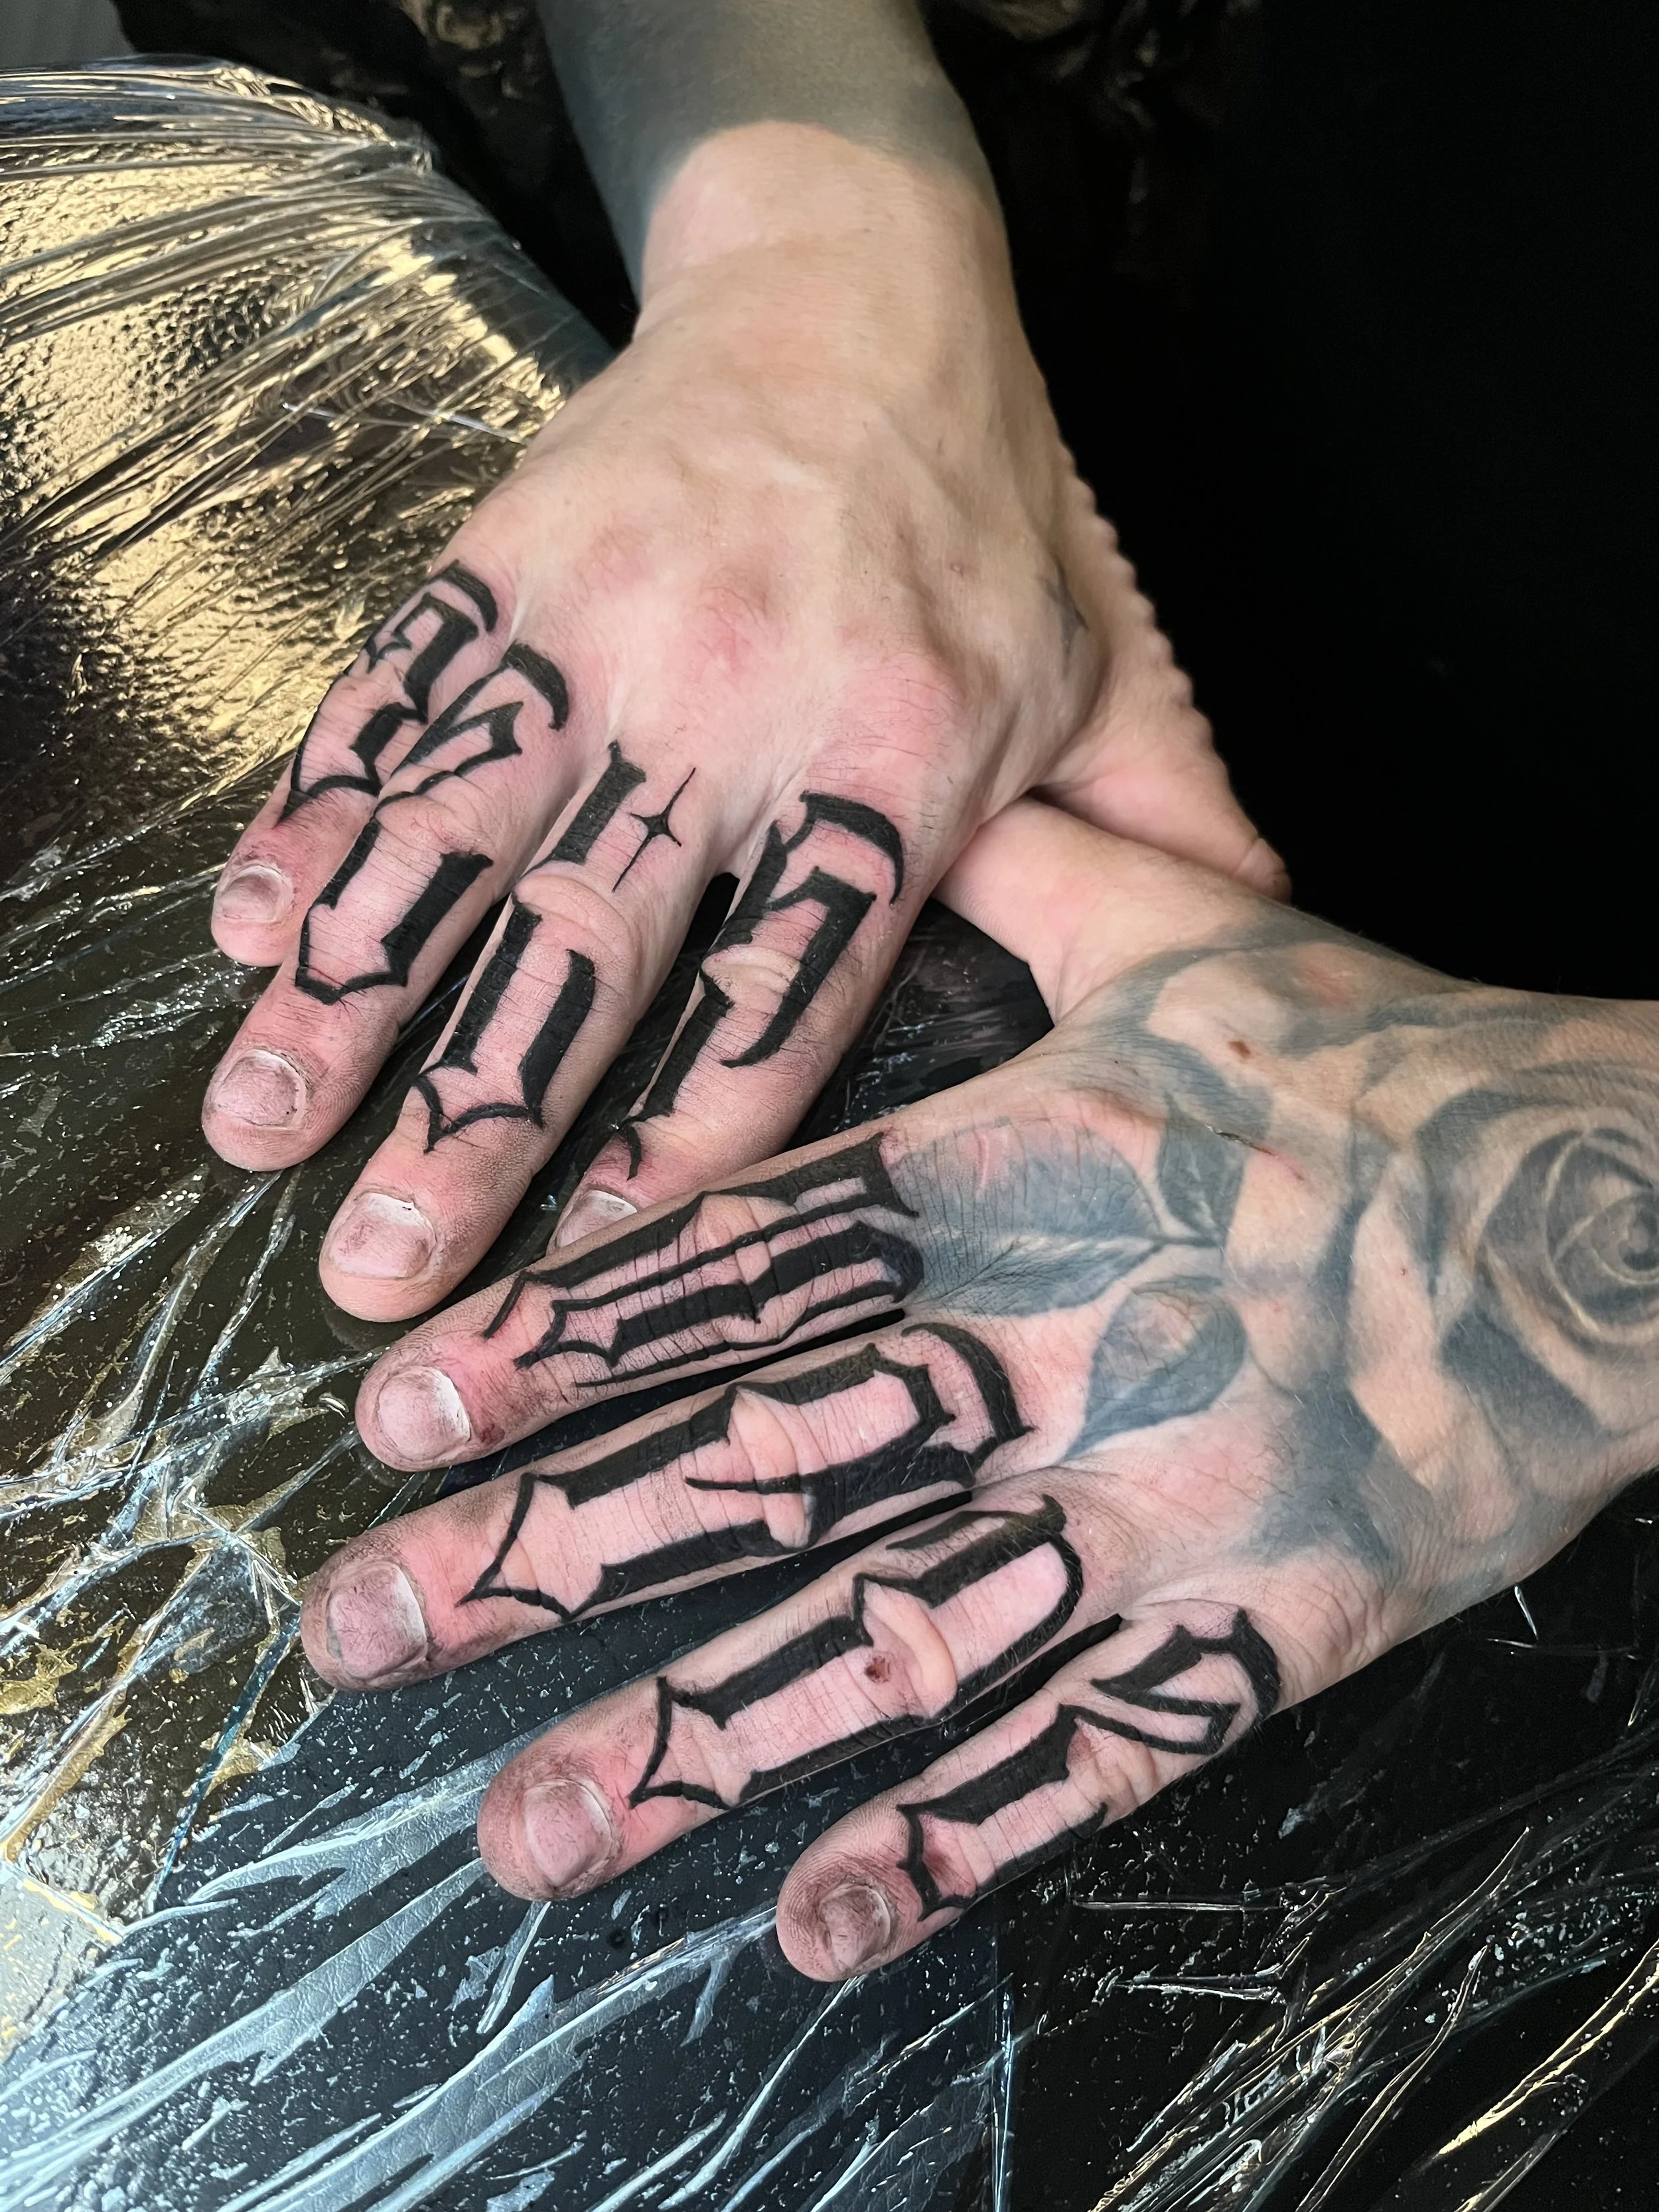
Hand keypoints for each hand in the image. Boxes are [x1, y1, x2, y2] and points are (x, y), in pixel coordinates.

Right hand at [201, 125, 1279, 1319]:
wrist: (856, 281)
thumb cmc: (991, 511)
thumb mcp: (1115, 671)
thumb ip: (1171, 837)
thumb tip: (1264, 966)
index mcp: (897, 760)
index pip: (781, 995)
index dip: (688, 1144)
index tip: (601, 1265)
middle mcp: (737, 706)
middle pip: (587, 950)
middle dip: (472, 1126)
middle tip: (377, 1275)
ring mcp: (601, 631)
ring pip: (453, 840)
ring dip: (344, 994)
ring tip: (258, 1127)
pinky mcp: (504, 565)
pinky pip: (393, 709)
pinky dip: (313, 819)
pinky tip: (255, 928)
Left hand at [299, 801, 1658, 1977]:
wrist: (1613, 1207)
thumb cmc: (1394, 1072)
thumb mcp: (1202, 942)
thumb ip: (1037, 880)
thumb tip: (934, 801)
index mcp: (1026, 1171)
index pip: (751, 1254)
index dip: (566, 1328)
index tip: (403, 1402)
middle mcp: (1065, 1344)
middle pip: (773, 1457)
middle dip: (556, 1545)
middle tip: (372, 1620)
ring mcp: (1161, 1501)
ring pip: (898, 1635)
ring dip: (699, 1736)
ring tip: (532, 1823)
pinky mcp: (1266, 1623)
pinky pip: (1093, 1747)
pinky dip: (954, 1837)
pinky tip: (821, 1912)